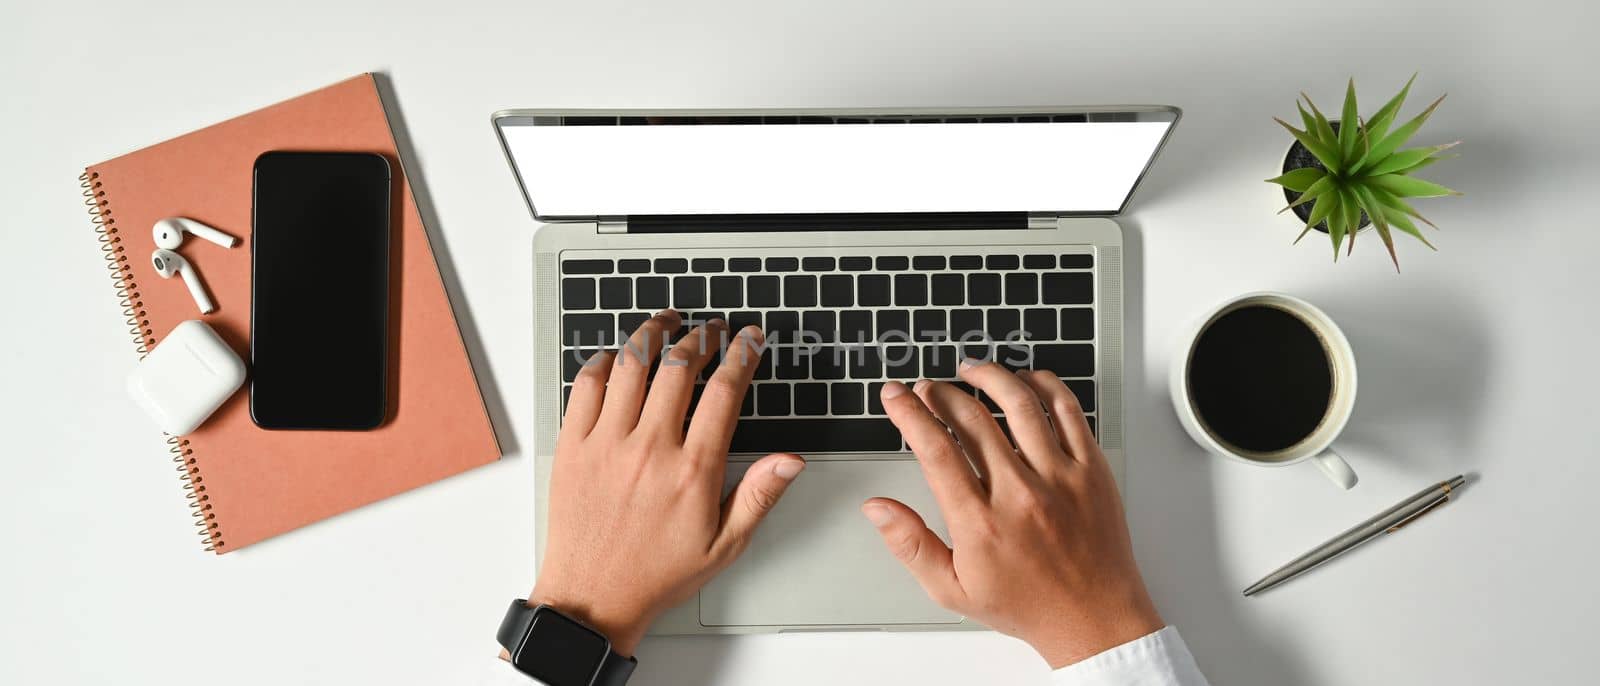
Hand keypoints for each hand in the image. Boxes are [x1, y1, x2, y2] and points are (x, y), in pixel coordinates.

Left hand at [530, 310, 804, 654]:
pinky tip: (615, 357)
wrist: (592, 598)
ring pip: (631, 366)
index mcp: (691, 471)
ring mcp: (606, 444)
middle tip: (712, 329)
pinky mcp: (572, 447)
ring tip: (667, 323)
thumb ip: (758, 495)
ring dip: (652, 334)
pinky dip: (602, 362)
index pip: (724, 392)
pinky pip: (585, 386)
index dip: (741, 354)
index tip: (748, 339)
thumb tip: (790, 460)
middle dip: (702, 337)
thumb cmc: (655, 574)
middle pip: (678, 367)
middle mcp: (648, 450)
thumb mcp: (724, 544)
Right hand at [865, 362, 1162, 667]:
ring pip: (1019, 403)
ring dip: (988, 377)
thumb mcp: (952, 589)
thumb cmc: (1027, 605)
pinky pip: (1068, 410)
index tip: (896, 396)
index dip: (909, 413)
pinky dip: (1043, 385)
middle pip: (972, 419)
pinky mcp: (1092, 470)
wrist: (1095, 620)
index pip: (935, 449)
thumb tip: (877, 507)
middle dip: (941, 394)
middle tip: (928, 388)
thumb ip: (910, 544)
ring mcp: (1061, 477)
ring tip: (971, 370)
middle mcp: (1021, 494)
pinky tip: (1025, 379)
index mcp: (981, 523)